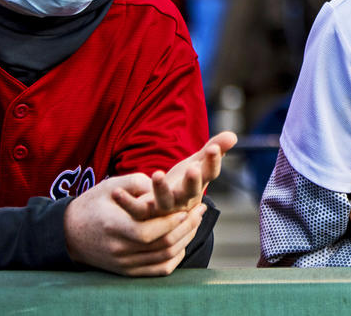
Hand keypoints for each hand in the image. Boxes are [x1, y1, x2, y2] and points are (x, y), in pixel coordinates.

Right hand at [64, 173, 207, 275]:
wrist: (68, 233)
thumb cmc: (93, 205)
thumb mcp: (110, 186)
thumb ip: (138, 182)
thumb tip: (164, 185)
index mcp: (113, 227)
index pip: (149, 232)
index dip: (172, 221)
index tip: (187, 207)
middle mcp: (118, 250)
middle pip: (161, 245)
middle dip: (186, 227)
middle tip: (200, 210)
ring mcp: (123, 264)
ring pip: (164, 258)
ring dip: (185, 240)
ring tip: (196, 221)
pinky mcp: (127, 272)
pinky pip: (158, 270)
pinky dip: (175, 257)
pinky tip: (184, 241)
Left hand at [113, 132, 237, 219]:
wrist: (166, 215)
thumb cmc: (182, 184)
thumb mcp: (197, 163)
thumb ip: (213, 149)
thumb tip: (233, 135)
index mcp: (198, 186)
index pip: (210, 173)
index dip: (213, 161)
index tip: (214, 147)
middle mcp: (184, 200)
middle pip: (192, 192)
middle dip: (193, 180)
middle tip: (193, 168)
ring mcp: (165, 209)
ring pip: (165, 203)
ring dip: (161, 189)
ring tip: (157, 173)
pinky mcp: (146, 213)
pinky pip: (137, 209)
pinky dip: (127, 201)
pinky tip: (116, 190)